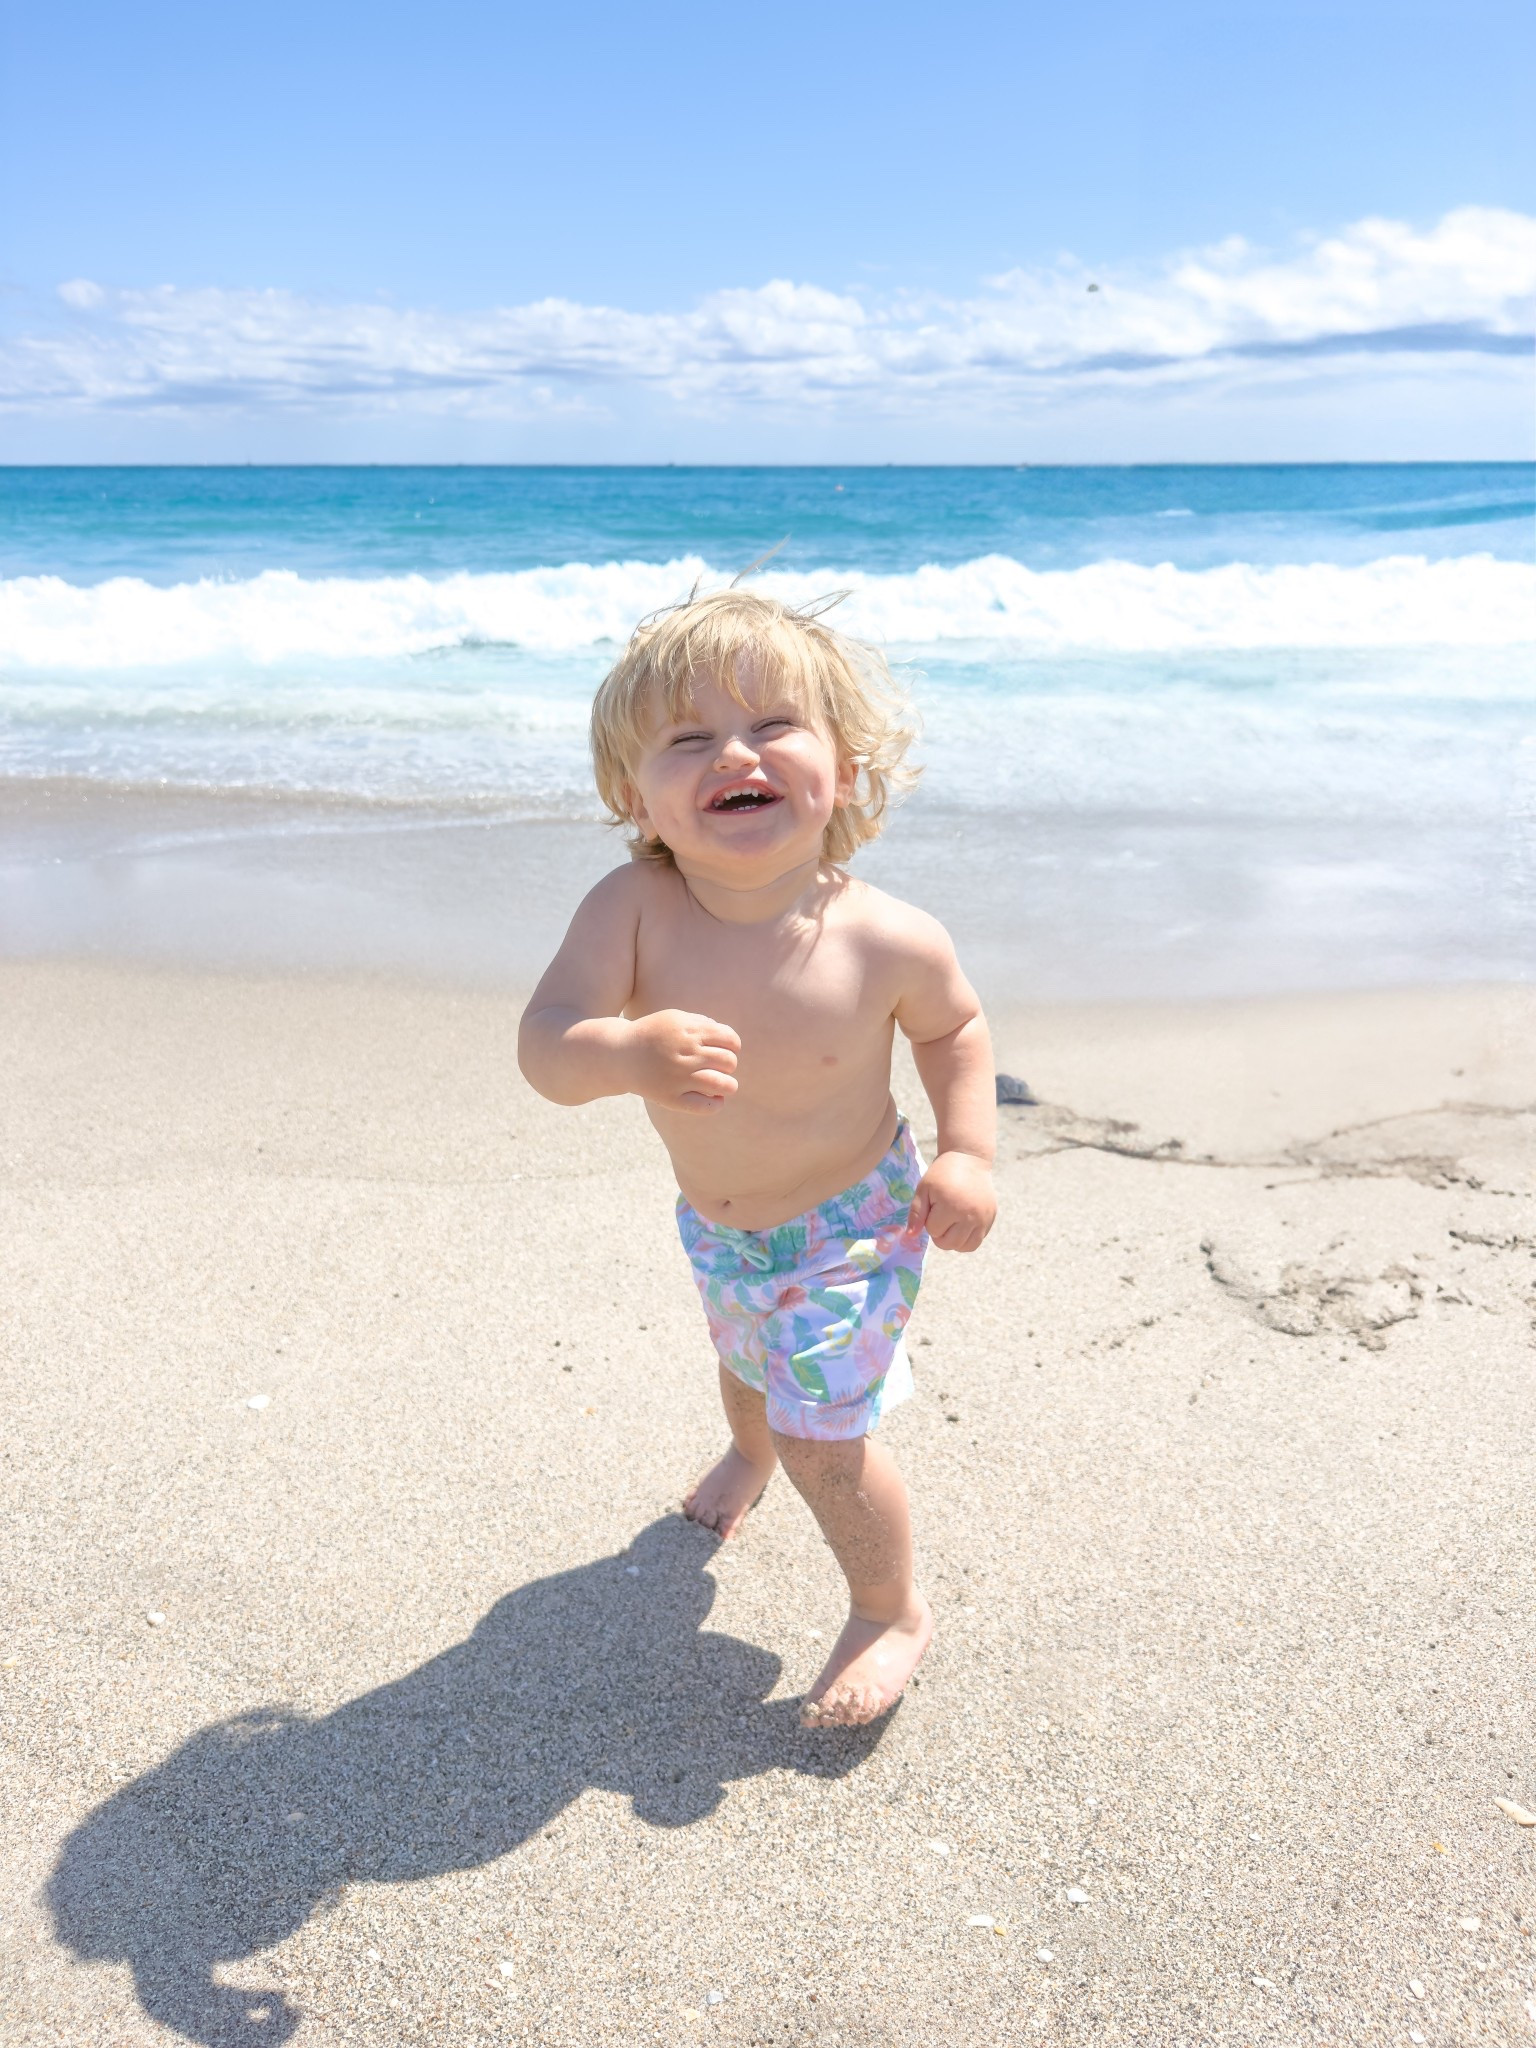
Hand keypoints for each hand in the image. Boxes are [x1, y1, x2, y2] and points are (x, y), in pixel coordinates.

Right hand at [625, 1009, 740, 1114]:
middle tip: (720, 1067)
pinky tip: (714, 1100)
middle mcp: (685, 1054)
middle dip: (729, 1065)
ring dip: (729, 1085)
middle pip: (728, 1061)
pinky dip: (716, 1104)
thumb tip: (729, 1039)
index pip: (730, 1040)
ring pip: (722, 1084)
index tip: (726, 1050)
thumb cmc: (652, 1036)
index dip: (734, 1046)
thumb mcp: (674, 1019)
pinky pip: (704, 1106)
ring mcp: (678, 1077)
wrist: (619, 1054)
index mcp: (688, 1031)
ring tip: (723, 1085)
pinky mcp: (670, 1097)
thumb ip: (702, 1023)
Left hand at [906, 1150, 995, 1252]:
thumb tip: (910, 1236)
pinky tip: (961, 1225)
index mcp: (950, 1206)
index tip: (933, 1206)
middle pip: (949, 1243)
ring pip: (964, 1247)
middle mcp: (970, 1215)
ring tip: (950, 1223)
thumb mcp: (924, 1189)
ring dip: (953, 1240)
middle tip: (940, 1217)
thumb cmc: (942, 1174)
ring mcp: (983, 1218)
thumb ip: (916, 1214)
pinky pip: (977, 1242)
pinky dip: (966, 1239)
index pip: (934, 1231)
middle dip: (939, 1234)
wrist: (969, 1159)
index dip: (929, 1221)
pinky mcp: (991, 1218)